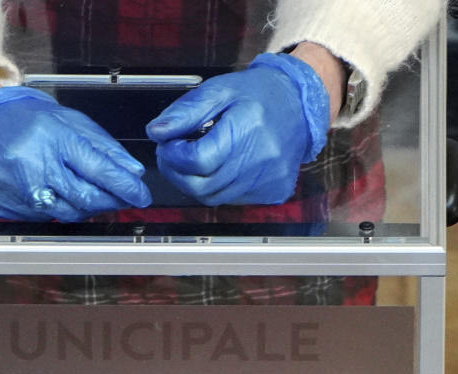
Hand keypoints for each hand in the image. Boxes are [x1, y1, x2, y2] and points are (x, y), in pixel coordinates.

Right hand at [0, 87, 151, 221]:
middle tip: (121, 198)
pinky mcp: (6, 206)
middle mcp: (35, 166)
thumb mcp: (68, 120)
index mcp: (53, 139)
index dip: (125, 187)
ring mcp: (19, 190)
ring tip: (89, 194)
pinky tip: (58, 195)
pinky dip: (59, 211)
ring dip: (87, 208)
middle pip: (86, 198)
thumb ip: (103, 146)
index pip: (100, 170)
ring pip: (68, 214)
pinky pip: (44, 219)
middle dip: (110, 201)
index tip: (140, 195)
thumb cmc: (24, 118)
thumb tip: (131, 171)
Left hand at [145, 54, 330, 206]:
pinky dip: (219, 188)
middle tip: (172, 155)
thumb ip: (186, 111)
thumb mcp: (220, 90)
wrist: (300, 105)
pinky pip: (232, 200)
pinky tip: (221, 168)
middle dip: (178, 173)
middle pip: (202, 185)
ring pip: (214, 198)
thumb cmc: (260, 95)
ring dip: (196, 183)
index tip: (167, 145)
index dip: (174, 156)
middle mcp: (260, 160)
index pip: (197, 160)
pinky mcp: (272, 193)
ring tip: (194, 160)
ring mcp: (268, 181)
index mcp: (246, 130)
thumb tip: (157, 131)